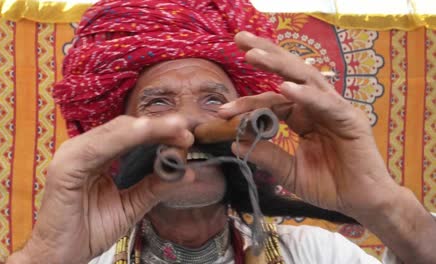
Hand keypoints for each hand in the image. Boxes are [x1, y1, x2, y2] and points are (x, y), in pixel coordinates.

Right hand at [7, 115, 193, 263]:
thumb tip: (186, 174)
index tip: (185, 136)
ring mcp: (72, 155)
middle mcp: (83, 150)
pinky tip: (144, 133)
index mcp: (96, 155)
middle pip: (126, 128)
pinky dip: (123, 138)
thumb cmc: (89, 230)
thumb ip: (154, 187)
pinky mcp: (65, 168)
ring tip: (174, 128)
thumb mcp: (131, 205)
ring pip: (115, 132)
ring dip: (147, 128)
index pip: (132, 135)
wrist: (60, 257)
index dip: (160, 132)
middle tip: (185, 130)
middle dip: (159, 127)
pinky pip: (98, 148)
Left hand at [219, 31, 401, 219]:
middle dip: (265, 54)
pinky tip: (285, 88)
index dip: (247, 103)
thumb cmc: (329, 185)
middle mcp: (316, 106)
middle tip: (240, 39)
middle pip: (289, 74)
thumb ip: (267, 156)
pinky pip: (324, 102)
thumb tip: (235, 144)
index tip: (222, 111)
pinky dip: (304, 95)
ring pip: (305, 79)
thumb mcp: (289, 171)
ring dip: (279, 64)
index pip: (272, 100)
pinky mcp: (349, 119)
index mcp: (303, 115)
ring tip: (253, 55)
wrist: (361, 202)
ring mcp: (334, 109)